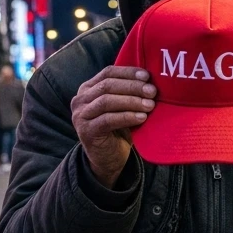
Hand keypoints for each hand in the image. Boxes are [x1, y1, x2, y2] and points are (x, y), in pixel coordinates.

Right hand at [71, 66, 156, 187]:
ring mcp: (80, 116)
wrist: (108, 159)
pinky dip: (127, 117)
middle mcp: (80, 100)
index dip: (128, 72)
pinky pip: (108, 120)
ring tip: (150, 105)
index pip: (108, 73)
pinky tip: (142, 118)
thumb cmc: (118, 130)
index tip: (147, 76)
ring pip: (107, 101)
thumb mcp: (122, 107)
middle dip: (132, 87)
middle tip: (152, 91)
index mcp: (88, 89)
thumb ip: (128, 92)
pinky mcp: (86, 131)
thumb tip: (150, 79)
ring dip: (131, 101)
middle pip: (107, 85)